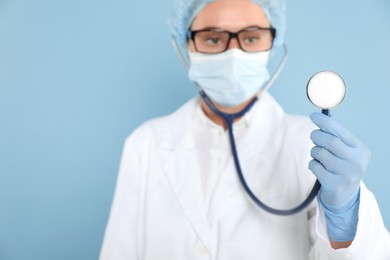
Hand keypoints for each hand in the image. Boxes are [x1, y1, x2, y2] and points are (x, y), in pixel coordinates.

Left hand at [309, 112, 370, 240]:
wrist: (345, 195)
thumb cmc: (341, 166)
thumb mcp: (345, 151)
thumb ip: (336, 136)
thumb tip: (320, 118)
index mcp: (361, 150)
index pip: (340, 131)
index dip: (325, 122)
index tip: (313, 116)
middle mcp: (357, 162)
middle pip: (330, 141)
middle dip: (317, 136)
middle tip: (314, 137)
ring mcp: (347, 175)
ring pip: (320, 153)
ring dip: (314, 152)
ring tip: (318, 157)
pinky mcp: (335, 185)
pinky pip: (314, 166)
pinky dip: (312, 164)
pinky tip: (318, 168)